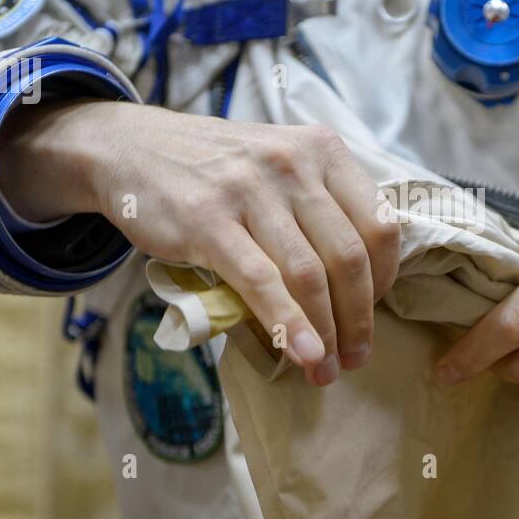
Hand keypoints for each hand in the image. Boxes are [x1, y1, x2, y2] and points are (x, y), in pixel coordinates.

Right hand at [0, 99, 400, 386]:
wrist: (133, 148)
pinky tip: (299, 355)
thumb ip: (321, 206)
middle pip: (349, 256)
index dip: (385, 279)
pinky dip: (286, 325)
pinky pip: (260, 282)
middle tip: (355, 357)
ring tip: (325, 369)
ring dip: (325, 333)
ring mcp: (250, 190)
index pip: (379, 223)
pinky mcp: (208, 220)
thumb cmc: (218, 168)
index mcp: (322, 149)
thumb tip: (360, 287)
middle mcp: (292, 163)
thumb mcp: (280, 164)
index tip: (375, 311)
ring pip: (309, 274)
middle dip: (359, 319)